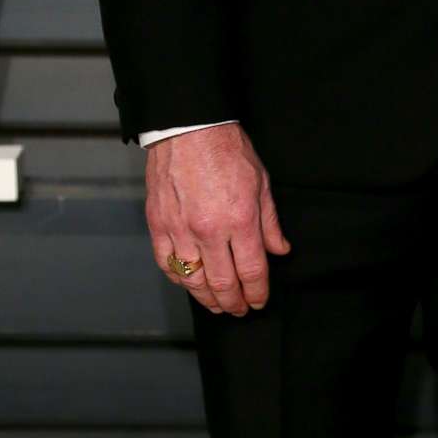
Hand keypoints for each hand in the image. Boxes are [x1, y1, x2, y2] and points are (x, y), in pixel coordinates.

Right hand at [145, 122, 289, 316]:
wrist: (187, 127)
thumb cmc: (226, 149)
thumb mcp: (261, 182)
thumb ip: (270, 223)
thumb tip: (279, 250)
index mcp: (239, 220)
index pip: (251, 272)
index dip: (257, 293)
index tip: (259, 301)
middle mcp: (209, 230)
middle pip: (222, 284)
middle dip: (234, 303)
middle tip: (240, 310)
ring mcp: (180, 229)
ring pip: (193, 280)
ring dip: (206, 298)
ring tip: (217, 305)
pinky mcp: (158, 224)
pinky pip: (166, 263)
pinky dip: (179, 279)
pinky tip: (189, 283)